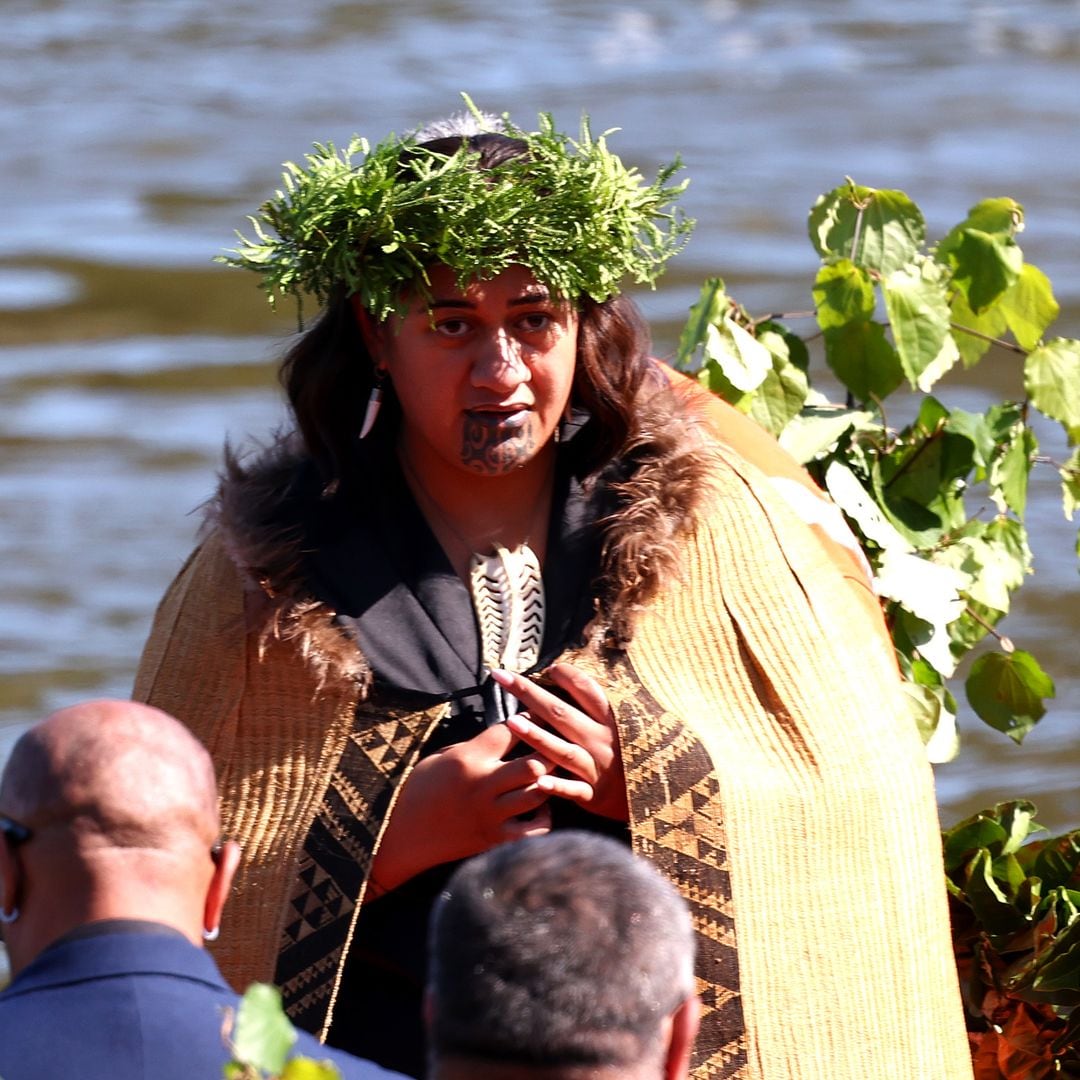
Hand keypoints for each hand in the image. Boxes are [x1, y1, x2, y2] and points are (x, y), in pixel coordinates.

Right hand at [368, 718, 571, 894]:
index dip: (529, 719)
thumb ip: (477, 746)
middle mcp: (483, 786)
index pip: (510, 731)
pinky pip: (535, 830)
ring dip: (549, 783)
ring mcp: (491, 815)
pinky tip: (539, 808)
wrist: (402, 834)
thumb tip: (510, 734)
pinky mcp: (495, 840)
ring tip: (552, 775)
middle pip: (534, 765)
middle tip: (554, 747)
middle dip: (549, 753)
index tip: (538, 715)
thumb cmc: (420, 788)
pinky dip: (544, 818)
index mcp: (468, 759)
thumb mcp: (442, 757)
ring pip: (538, 794)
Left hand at [490, 663, 628, 822]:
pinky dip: (558, 787)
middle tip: (502, 676)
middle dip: (529, 693)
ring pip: (562, 750)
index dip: (566, 675)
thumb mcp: (626, 723)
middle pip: (561, 713)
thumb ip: (599, 703)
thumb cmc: (633, 752)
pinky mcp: (594, 794)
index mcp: (611, 718)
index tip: (548, 667)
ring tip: (511, 722)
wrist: (656, 792)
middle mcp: (602, 739)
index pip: (586, 688)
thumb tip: (567, 673)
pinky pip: (574, 790)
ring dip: (537, 736)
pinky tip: (539, 782)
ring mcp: (597, 767)